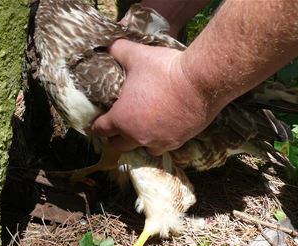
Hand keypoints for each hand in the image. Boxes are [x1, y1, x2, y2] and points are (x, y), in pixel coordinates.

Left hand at [90, 39, 218, 155]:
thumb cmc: (164, 70)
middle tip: (116, 126)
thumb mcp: (137, 56)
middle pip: (117, 145)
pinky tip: (161, 129)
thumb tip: (109, 46)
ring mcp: (158, 141)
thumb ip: (118, 51)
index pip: (100, 130)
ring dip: (136, 141)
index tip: (97, 121)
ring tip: (139, 130)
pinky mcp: (177, 142)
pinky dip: (158, 140)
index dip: (96, 125)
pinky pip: (162, 147)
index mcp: (122, 119)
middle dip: (114, 137)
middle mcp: (137, 136)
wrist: (201, 82)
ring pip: (140, 149)